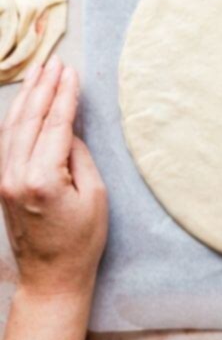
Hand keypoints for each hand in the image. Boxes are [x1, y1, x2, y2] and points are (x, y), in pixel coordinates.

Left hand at [0, 56, 107, 299]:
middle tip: (55, 62)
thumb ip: (79, 158)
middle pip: (29, 121)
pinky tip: (24, 105)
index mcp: (42, 179)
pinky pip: (6, 142)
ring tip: (39, 73)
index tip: (71, 73)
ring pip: (11, 128)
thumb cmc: (82, 241)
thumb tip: (68, 132)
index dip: (65, 96)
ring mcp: (2, 179)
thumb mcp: (94, 197)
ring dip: (27, 98)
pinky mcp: (1, 184)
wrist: (51, 277)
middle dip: (43, 89)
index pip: (55, 126)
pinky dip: (16, 119)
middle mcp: (14, 176)